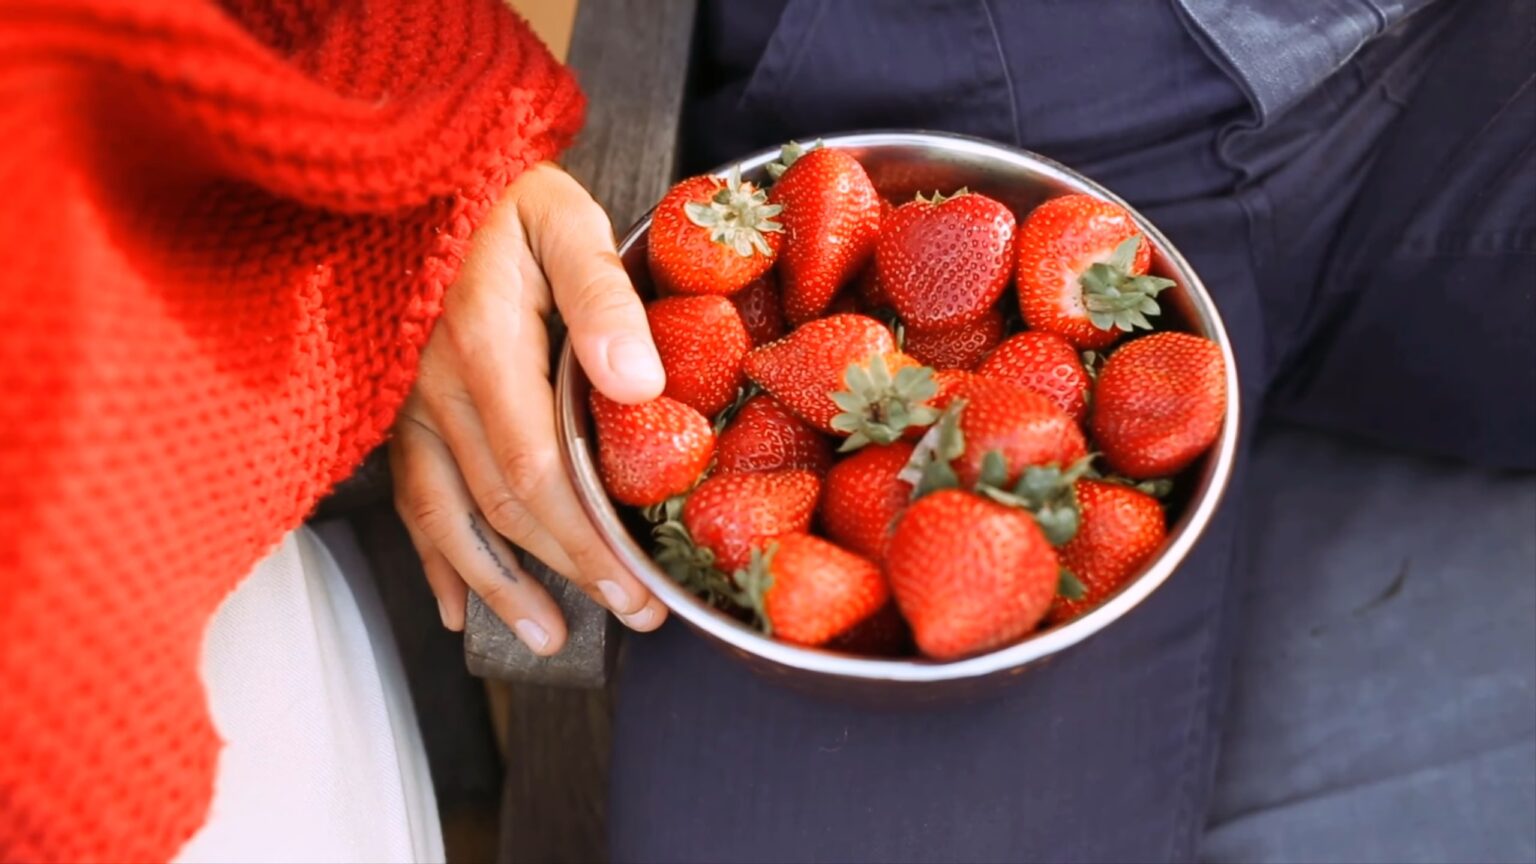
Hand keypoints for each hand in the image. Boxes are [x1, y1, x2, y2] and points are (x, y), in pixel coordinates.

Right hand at [390, 163, 668, 653]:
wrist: (417, 172)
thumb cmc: (501, 193)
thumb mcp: (564, 220)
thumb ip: (603, 296)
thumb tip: (639, 385)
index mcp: (483, 348)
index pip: (536, 471)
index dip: (583, 540)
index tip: (634, 586)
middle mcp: (435, 390)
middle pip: (501, 507)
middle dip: (565, 571)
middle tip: (626, 616)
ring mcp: (408, 404)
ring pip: (448, 516)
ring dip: (498, 584)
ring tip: (544, 637)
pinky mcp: (397, 407)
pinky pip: (410, 495)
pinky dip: (436, 555)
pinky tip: (456, 602)